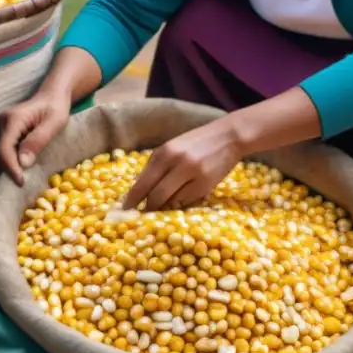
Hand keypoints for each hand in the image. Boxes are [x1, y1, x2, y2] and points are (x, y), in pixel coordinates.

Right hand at [0, 89, 70, 185]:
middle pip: (1, 151)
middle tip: (22, 185)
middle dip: (10, 169)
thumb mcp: (55, 123)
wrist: (53, 95)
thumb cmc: (57, 107)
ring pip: (3, 151)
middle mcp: (4, 120)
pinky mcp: (7, 130)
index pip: (5, 147)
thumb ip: (38, 140)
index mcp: (15, 118)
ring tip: (22, 181)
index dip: (11, 166)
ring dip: (11, 166)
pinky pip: (7, 148)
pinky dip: (13, 160)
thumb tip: (23, 163)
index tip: (20, 181)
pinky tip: (22, 170)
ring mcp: (4, 125)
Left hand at [124, 118, 243, 210]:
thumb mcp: (172, 148)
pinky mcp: (206, 185)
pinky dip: (180, 202)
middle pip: (155, 196)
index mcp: (164, 152)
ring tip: (164, 204)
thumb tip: (139, 191)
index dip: (131, 200)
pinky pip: (186, 201)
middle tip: (141, 215)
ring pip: (171, 201)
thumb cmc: (196, 142)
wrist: (228, 136)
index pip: (142, 182)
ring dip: (165, 206)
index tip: (124, 211)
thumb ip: (156, 166)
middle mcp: (177, 163)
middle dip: (147, 208)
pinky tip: (182, 195)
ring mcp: (193, 175)